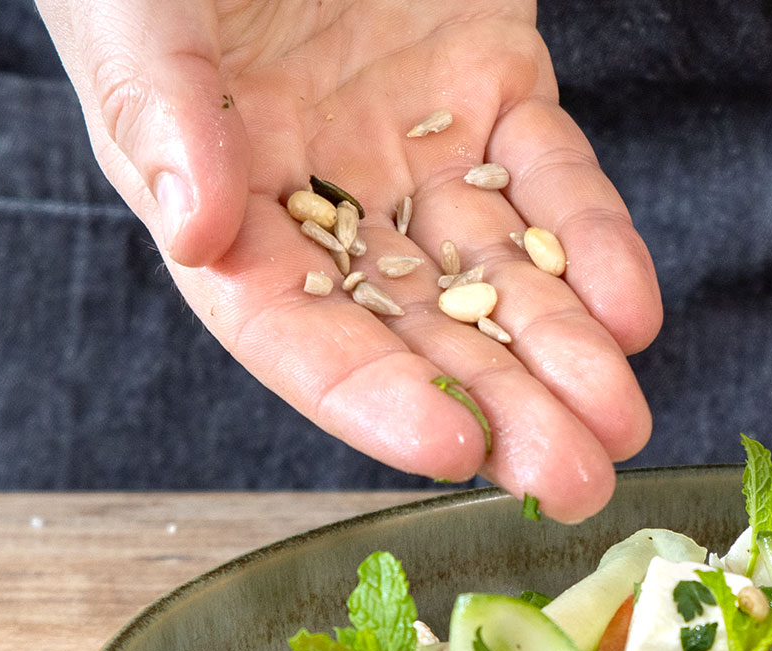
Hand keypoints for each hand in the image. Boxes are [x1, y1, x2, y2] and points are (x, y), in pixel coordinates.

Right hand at [38, 0, 660, 519]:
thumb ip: (161, 108)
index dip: (368, 394)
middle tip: (576, 482)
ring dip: (565, 349)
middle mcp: (321, 190)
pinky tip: (633, 311)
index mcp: (216, 196)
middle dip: (501, 406)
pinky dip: (594, 241)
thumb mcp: (139, 5)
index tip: (451, 446)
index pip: (289, 325)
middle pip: (415, 323)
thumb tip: (197, 233)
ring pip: (498, 268)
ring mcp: (415, 140)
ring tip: (624, 425)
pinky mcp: (495, 82)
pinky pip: (554, 175)